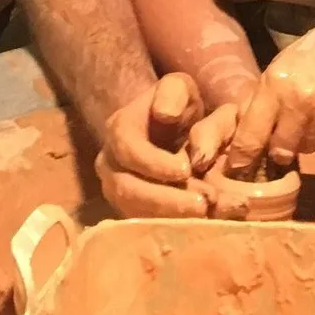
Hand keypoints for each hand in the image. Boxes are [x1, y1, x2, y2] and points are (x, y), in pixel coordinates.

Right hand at [95, 73, 210, 217]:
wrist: (167, 128)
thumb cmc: (176, 106)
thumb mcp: (179, 87)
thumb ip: (174, 92)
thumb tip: (165, 115)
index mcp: (118, 130)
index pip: (128, 150)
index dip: (155, 163)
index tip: (187, 169)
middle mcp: (110, 164)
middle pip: (128, 189)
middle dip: (165, 199)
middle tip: (202, 204)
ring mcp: (116, 190)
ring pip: (135, 212)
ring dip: (170, 217)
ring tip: (204, 214)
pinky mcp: (129, 211)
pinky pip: (143, 226)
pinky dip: (170, 226)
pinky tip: (198, 224)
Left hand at [227, 4, 314, 171]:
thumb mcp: (287, 62)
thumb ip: (268, 94)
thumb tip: (245, 128)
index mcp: (275, 82)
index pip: (249, 136)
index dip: (242, 157)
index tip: (239, 169)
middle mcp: (297, 101)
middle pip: (279, 150)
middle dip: (282, 147)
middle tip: (292, 133)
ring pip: (308, 149)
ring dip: (310, 140)